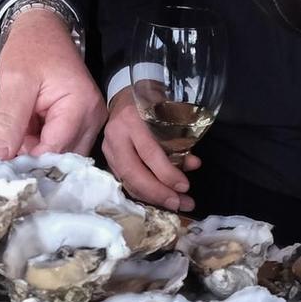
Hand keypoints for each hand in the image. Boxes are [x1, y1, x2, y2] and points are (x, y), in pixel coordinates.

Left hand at [0, 8, 103, 159]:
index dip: (28, 164)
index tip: (2, 170)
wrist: (42, 29)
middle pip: (62, 157)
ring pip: (61, 154)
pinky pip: (61, 145)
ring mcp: (91, 122)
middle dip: (32, 158)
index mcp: (81, 106)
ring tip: (16, 135)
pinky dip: (40, 143)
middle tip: (4, 152)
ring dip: (35, 151)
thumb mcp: (13, 82)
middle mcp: (93, 118)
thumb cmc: (29, 50)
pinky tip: (27, 132)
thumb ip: (7, 124)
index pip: (56, 150)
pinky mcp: (83, 123)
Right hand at [100, 89, 197, 211]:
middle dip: (158, 193)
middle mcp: (116, 136)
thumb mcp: (166, 114)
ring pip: (127, 181)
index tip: (185, 186)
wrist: (124, 96)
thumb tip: (193, 165)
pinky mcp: (107, 159)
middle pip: (134, 173)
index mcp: (132, 120)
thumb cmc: (149, 103)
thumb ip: (178, 140)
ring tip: (175, 205)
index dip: (167, 173)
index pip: (149, 153)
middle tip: (179, 204)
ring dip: (151, 198)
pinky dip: (142, 193)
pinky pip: (125, 181)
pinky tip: (158, 199)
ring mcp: (108, 149)